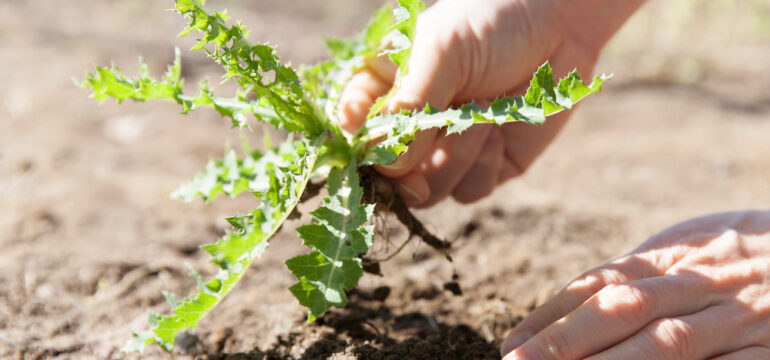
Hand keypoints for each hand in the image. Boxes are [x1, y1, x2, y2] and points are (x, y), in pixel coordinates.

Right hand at [338, 0, 641, 206]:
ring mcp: (445, 151)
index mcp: (383, 93)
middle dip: (408, 168)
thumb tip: (390, 166)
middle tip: (435, 138)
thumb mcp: (441, 51)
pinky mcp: (485, 167)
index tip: (373, 151)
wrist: (561, 23)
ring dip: (453, 159)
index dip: (358, 152)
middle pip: (386, 178)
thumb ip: (410, 105)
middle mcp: (409, 128)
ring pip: (427, 192)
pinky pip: (469, 191)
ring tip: (481, 117)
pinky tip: (498, 128)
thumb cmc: (489, 22)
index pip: (352, 136)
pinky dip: (483, 165)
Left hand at [501, 210, 769, 359]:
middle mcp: (702, 283)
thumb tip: (576, 300)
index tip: (512, 343)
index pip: (600, 282)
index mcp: (675, 254)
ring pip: (669, 344)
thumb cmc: (745, 253)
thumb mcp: (693, 245)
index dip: (552, 314)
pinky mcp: (769, 354)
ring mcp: (739, 320)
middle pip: (623, 309)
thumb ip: (641, 271)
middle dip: (566, 341)